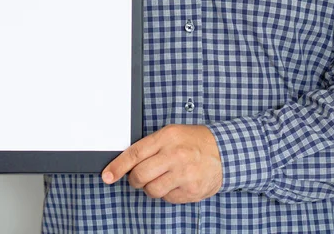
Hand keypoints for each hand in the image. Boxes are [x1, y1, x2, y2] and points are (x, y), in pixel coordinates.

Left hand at [102, 124, 222, 203]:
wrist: (226, 152)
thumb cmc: (195, 141)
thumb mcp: (171, 133)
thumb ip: (150, 146)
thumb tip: (127, 161)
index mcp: (166, 138)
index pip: (134, 154)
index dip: (117, 167)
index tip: (107, 176)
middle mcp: (175, 156)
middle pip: (140, 175)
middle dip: (135, 180)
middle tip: (139, 178)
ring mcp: (183, 174)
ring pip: (152, 190)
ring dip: (152, 188)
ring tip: (162, 178)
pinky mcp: (191, 190)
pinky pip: (168, 199)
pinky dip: (168, 193)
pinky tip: (176, 183)